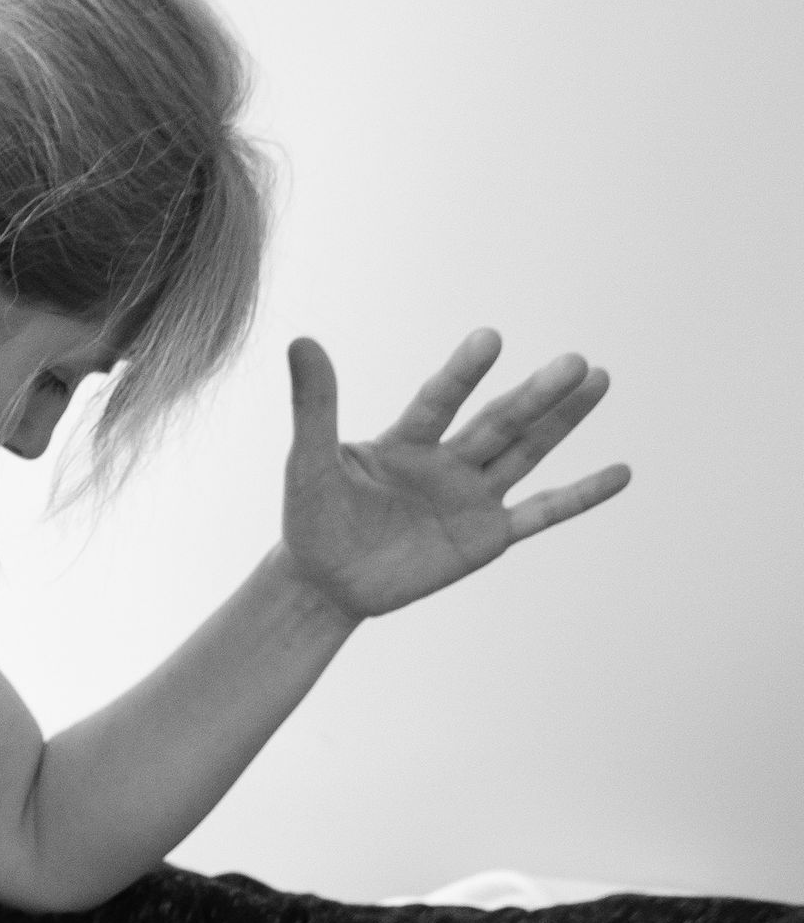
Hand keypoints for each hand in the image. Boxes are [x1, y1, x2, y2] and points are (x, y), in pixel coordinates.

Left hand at [277, 329, 629, 623]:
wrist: (324, 583)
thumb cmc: (312, 519)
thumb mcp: (309, 465)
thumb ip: (314, 407)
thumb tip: (301, 341)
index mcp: (407, 440)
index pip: (440, 400)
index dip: (463, 374)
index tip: (489, 339)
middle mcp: (447, 461)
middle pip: (499, 423)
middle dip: (536, 396)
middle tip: (575, 362)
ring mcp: (472, 497)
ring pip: (526, 453)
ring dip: (563, 421)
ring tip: (599, 378)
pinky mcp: (487, 537)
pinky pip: (541, 514)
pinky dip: (579, 496)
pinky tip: (622, 473)